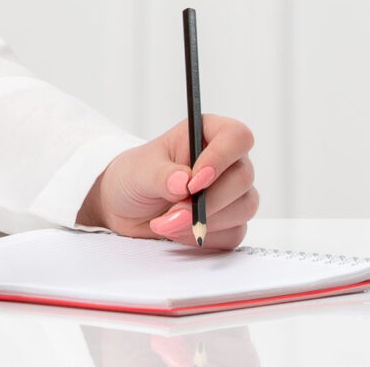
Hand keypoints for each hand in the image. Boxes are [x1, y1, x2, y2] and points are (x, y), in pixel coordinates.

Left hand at [78, 115, 257, 249]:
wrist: (127, 210)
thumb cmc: (134, 178)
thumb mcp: (138, 172)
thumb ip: (160, 175)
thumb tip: (183, 181)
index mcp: (206, 134)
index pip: (236, 136)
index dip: (221, 157)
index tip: (194, 181)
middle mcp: (226, 161)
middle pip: (243, 177)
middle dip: (207, 201)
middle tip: (174, 211)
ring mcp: (233, 193)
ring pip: (243, 207)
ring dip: (204, 221)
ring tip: (167, 222)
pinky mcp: (231, 222)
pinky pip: (234, 233)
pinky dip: (204, 236)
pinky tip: (178, 231)